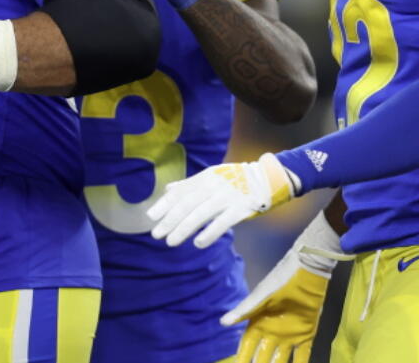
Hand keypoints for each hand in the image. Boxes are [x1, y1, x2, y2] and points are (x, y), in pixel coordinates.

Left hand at [147, 153, 296, 247]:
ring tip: (171, 242)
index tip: (150, 217)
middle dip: (170, 220)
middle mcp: (213, 186)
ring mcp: (227, 197)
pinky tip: (198, 243)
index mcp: (204, 177)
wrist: (267, 178)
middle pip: (187, 204)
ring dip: (184, 229)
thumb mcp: (211, 176)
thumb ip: (189, 184)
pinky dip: (209, 233)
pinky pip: (222, 222)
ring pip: (200, 214)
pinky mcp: (240, 209)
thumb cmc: (235, 179)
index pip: (180, 192)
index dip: (164, 204)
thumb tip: (167, 190)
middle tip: (156, 234)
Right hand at [221, 212, 350, 362]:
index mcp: (258, 322)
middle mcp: (272, 331)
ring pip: (280, 358)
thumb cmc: (280, 281)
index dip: (242, 356)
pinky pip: (302, 355)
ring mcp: (289, 334)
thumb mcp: (261, 296)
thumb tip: (223, 322)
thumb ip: (244, 310)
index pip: (247, 344)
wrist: (307, 271)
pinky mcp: (306, 334)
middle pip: (262, 354)